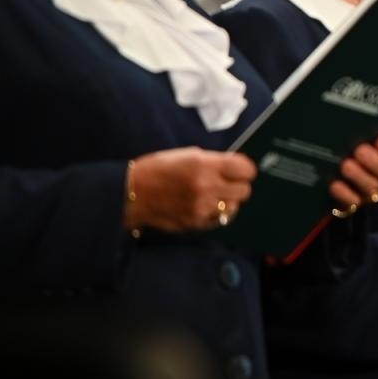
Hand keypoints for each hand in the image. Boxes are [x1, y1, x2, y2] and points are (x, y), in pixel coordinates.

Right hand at [124, 147, 256, 233]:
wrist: (131, 193)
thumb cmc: (158, 170)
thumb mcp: (187, 155)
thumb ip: (214, 162)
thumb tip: (237, 167)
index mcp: (204, 164)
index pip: (246, 169)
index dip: (245, 170)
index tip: (242, 170)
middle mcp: (205, 186)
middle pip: (244, 190)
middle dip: (239, 185)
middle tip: (229, 183)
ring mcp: (201, 207)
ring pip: (234, 206)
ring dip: (229, 201)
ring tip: (216, 195)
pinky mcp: (195, 223)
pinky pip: (220, 219)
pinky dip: (218, 213)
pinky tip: (207, 206)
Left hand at [327, 135, 377, 216]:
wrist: (339, 164)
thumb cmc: (357, 143)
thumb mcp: (364, 137)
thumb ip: (365, 133)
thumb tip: (357, 121)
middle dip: (374, 162)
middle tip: (360, 151)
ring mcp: (372, 190)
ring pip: (371, 188)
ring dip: (359, 176)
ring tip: (346, 165)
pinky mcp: (355, 201)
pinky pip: (352, 202)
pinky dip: (344, 194)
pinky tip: (335, 184)